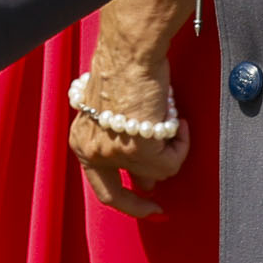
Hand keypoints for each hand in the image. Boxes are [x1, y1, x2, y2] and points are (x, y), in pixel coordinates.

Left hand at [67, 0, 195, 215]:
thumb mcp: (111, 113)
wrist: (131, 52)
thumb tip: (147, 179)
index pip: (100, 185)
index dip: (124, 201)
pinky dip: (181, 142)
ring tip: (173, 123)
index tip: (146, 203)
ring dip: (171, 151)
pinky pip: (172, 161)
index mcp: (82, 141)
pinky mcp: (141, 151)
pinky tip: (178, 120)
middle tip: (159, 210)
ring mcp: (116, 154)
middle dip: (141, 206)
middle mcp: (93, 152)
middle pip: (118, 197)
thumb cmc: (123, 69)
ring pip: (157, 173)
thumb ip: (121, 144)